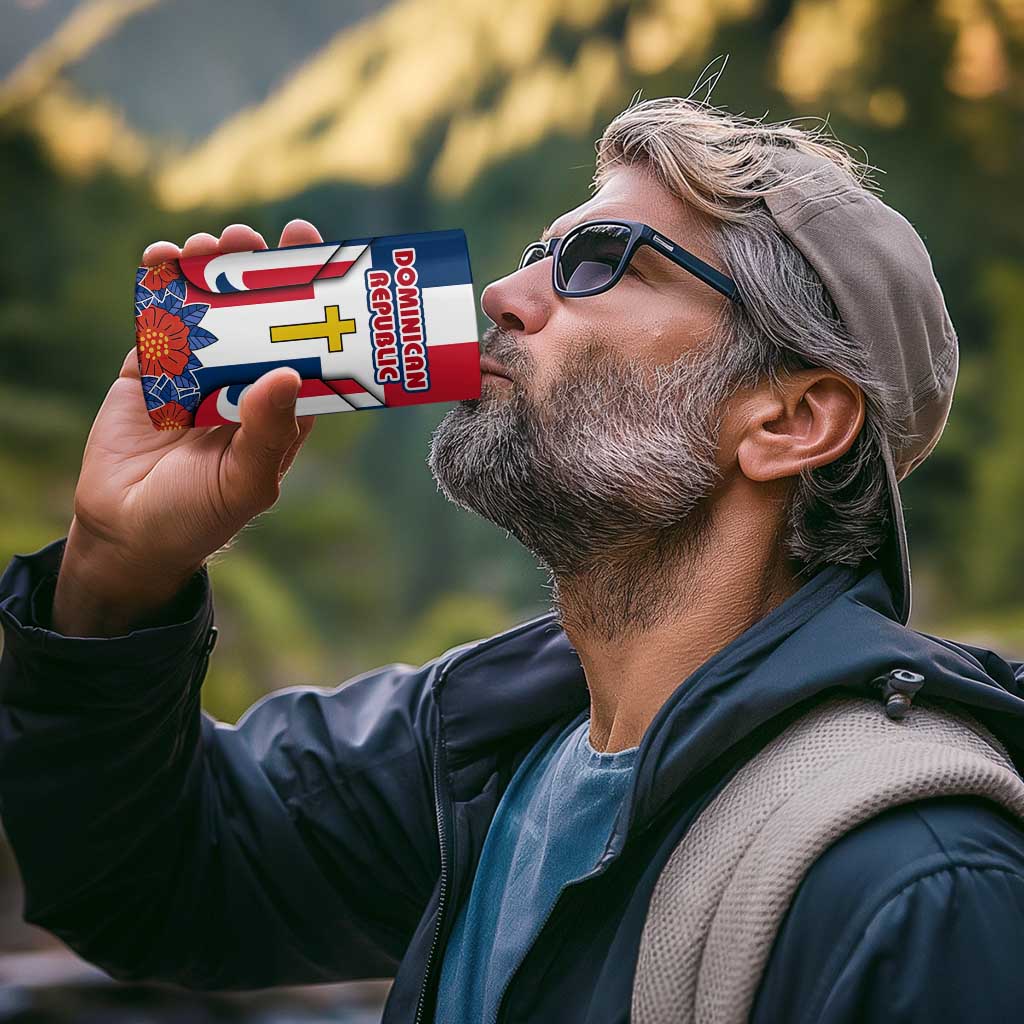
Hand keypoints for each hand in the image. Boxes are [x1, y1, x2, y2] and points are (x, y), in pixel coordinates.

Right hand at [53, 220, 322, 633]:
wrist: (128, 533)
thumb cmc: (201, 516)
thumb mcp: (246, 482)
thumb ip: (268, 432)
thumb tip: (287, 374)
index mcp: (280, 406)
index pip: (306, 343)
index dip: (313, 298)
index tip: (317, 251)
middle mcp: (244, 381)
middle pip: (259, 314)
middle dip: (257, 270)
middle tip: (253, 237)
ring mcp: (197, 372)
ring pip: (209, 308)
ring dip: (209, 270)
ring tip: (209, 245)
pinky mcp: (151, 369)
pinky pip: (159, 319)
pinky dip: (159, 285)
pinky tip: (162, 258)